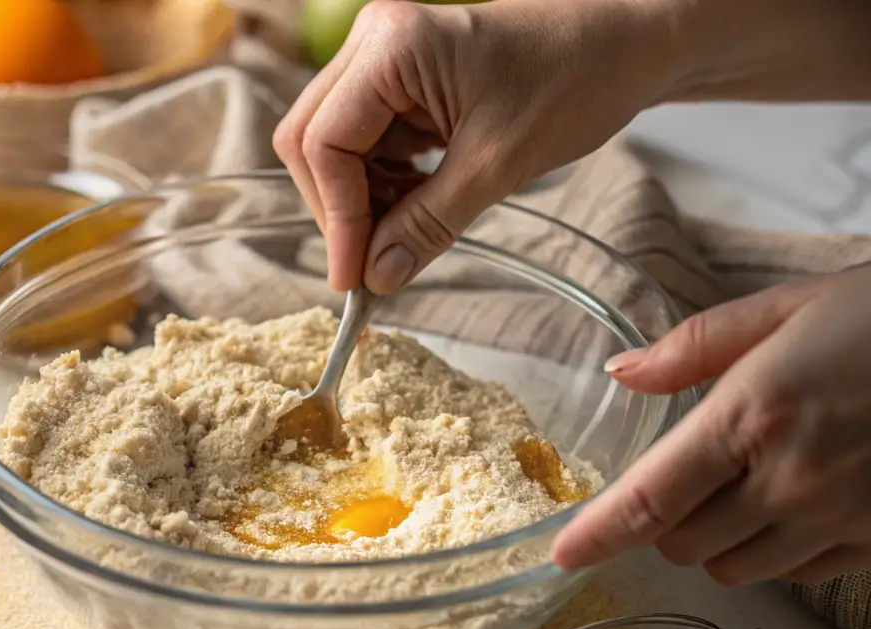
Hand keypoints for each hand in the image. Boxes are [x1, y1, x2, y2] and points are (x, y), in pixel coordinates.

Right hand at [273, 0, 684, 292]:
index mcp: (392, 46)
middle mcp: (373, 43)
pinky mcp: (399, 81)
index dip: (335, 217)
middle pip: (312, 141)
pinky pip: (366, 144)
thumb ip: (430, 223)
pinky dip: (382, 186)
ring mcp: (383, 60)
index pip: (324, 142)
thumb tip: (377, 277)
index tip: (355, 277)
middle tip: (372, 266)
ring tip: (403, 237)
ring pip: (333, 147)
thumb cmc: (575, 80)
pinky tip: (414, 209)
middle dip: (339, 209)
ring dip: (360, 202)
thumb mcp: (498, 165)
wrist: (624, 46)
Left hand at [552, 267, 870, 584]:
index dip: (596, 534)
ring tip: (744, 482)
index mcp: (752, 415)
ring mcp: (839, 519)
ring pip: (733, 568)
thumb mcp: (786, 307)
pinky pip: (796, 573)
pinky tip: (795, 500)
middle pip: (680, 543)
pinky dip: (774, 549)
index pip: (649, 498)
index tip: (560, 553)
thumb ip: (692, 347)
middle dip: (663, 519)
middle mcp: (790, 480)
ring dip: (715, 538)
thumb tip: (622, 373)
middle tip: (684, 475)